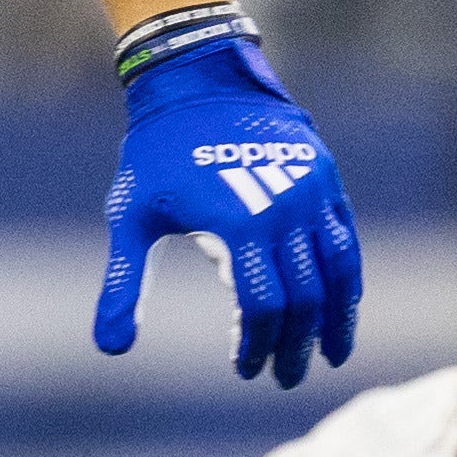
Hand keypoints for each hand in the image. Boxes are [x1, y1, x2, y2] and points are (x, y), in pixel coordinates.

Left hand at [102, 29, 361, 386]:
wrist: (197, 79)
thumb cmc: (157, 153)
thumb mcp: (130, 217)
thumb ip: (125, 284)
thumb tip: (110, 348)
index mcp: (238, 223)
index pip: (261, 304)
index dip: (255, 344)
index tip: (244, 368)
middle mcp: (284, 209)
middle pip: (303, 297)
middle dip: (295, 345)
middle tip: (284, 377)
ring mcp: (311, 193)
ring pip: (336, 272)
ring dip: (333, 321)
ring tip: (328, 357)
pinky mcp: (324, 180)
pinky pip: (344, 241)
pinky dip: (346, 280)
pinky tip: (341, 310)